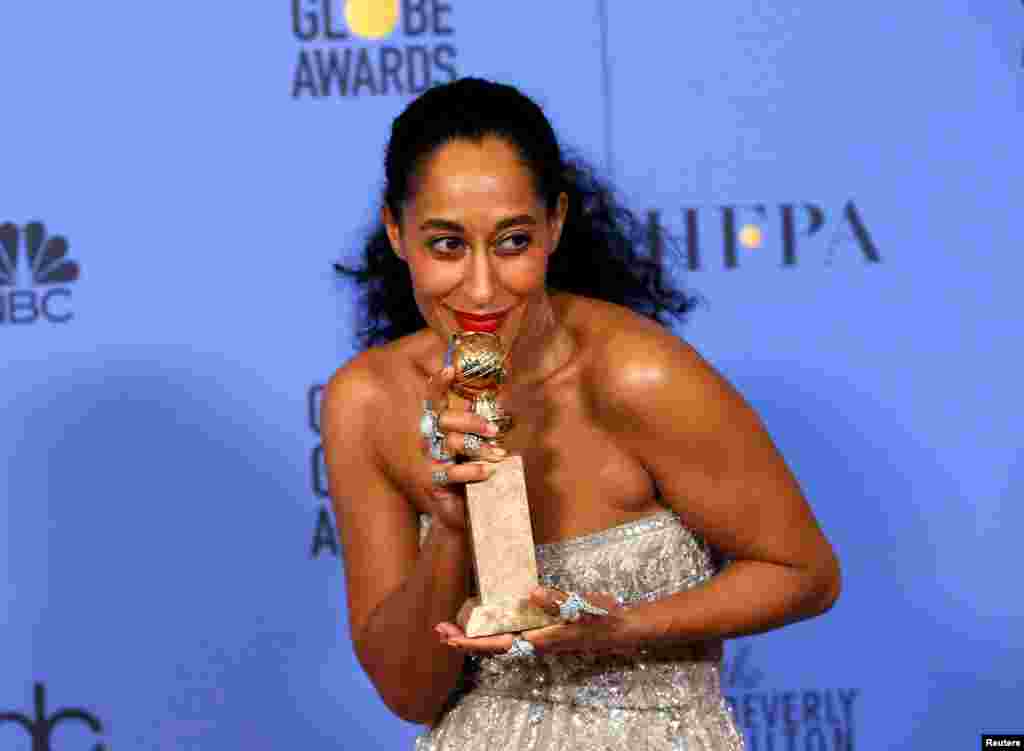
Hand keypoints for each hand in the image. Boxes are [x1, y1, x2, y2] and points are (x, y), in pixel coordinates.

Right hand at [422, 365, 508, 532]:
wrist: (460, 513)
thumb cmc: (471, 473)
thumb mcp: (477, 447)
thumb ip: (483, 429)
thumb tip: (507, 406)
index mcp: (439, 428)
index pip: (434, 402)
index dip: (438, 385)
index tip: (449, 369)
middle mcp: (430, 441)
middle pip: (445, 420)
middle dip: (471, 421)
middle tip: (495, 431)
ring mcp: (430, 462)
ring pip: (451, 443)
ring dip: (478, 447)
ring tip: (498, 455)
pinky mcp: (434, 483)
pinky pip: (451, 472)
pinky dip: (472, 470)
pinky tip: (487, 472)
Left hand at [435, 588, 633, 655]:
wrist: (620, 627)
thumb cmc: (598, 618)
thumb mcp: (579, 608)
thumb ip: (555, 602)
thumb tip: (531, 595)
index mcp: (537, 639)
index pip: (496, 645)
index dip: (471, 643)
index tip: (448, 639)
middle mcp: (533, 641)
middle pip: (491, 645)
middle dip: (464, 640)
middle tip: (438, 630)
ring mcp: (537, 636)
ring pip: (498, 640)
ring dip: (475, 635)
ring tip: (453, 626)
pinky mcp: (542, 630)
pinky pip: (510, 632)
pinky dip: (492, 628)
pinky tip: (485, 619)